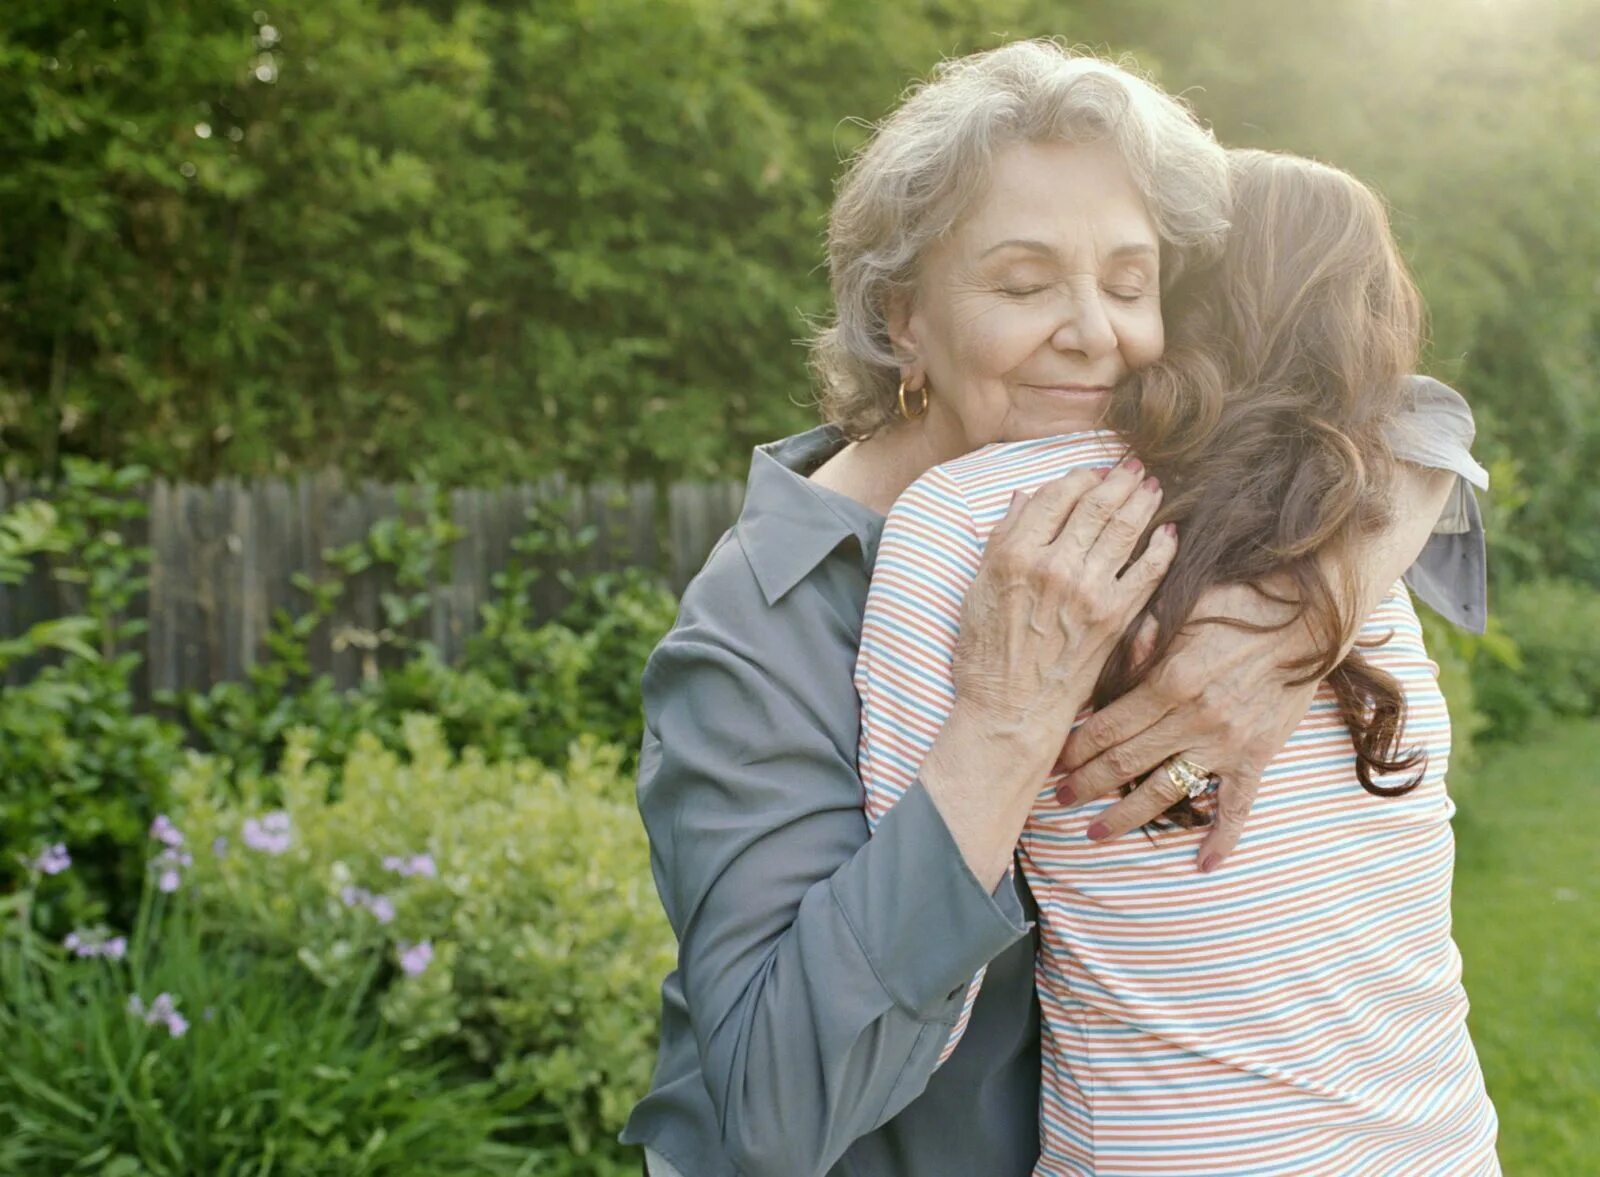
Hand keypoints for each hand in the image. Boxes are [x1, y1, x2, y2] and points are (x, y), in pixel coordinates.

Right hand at [950, 457, 1176, 781]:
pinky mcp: (1115, 617)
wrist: (1010, 711)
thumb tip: (1025, 498)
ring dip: (1143, 501)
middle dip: (1119, 478)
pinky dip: (1162, 547)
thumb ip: (1002, 539)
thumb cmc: (985, 654)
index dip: (1078, 477)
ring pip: (1125, 528)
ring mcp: (1088, 591)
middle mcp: (1054, 566)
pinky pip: (1148, 571)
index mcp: (1015, 554)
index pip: (1055, 495)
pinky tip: (1169, 533)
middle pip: (1096, 504)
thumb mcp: (977, 589)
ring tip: (1153, 487)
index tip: (1091, 472)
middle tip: (1134, 466)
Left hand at [1054, 581, 1317, 870]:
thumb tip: (1099, 667)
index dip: (1076, 747)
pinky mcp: (1257, 757)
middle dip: (1086, 785)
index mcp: (1168, 681)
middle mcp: (1193, 719)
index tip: (1053, 761)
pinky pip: (1238, 806)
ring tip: (1094, 834)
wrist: (1307, 617)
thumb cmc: (1236, 604)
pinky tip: (1205, 865)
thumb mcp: (1179, 609)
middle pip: (1125, 763)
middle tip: (1058, 800)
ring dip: (1126, 816)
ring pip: (1165, 791)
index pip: (1107, 726)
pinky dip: (1223, 838)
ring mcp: (1226, 743)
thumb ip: (1138, 640)